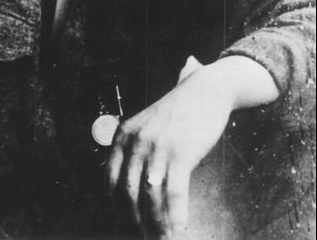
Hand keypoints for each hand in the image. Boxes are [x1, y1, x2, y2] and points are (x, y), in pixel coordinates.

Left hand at [105, 56, 277, 237]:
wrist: (206, 91)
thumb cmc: (178, 113)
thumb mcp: (146, 126)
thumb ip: (134, 149)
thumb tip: (131, 184)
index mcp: (123, 136)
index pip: (110, 179)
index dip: (115, 205)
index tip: (120, 222)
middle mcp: (136, 142)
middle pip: (129, 192)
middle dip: (134, 219)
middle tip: (142, 235)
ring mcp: (158, 148)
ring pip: (151, 196)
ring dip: (156, 223)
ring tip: (161, 238)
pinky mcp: (181, 153)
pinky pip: (175, 191)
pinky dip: (177, 213)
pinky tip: (179, 227)